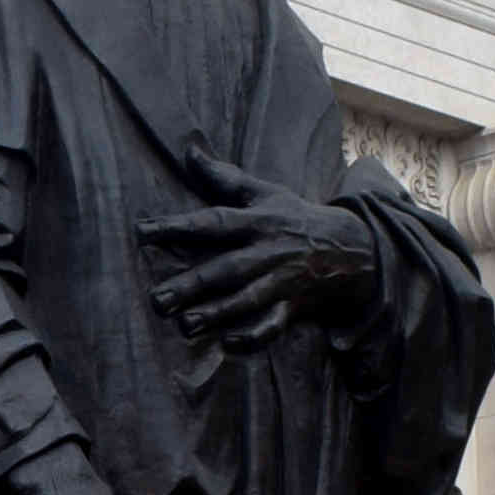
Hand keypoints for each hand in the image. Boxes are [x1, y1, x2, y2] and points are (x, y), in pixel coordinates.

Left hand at [148, 196, 376, 343]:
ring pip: (247, 300)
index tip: (141, 232)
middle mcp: (268, 251)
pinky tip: (227, 343)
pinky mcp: (293, 306)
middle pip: (226, 269)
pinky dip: (253, 337)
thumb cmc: (297, 218)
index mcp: (258, 221)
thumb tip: (190, 151)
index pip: (213, 222)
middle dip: (192, 285)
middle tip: (157, 300)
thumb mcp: (266, 193)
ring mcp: (282, 281)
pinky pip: (273, 326)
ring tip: (184, 326)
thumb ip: (225, 177)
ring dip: (216, 314)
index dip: (177, 226)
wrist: (353, 248)